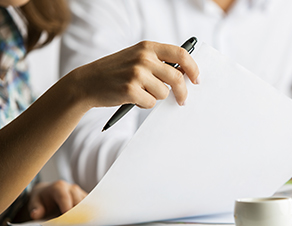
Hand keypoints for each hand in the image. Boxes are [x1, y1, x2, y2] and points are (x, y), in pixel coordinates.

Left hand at [28, 180, 86, 219]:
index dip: (67, 209)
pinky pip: (89, 205)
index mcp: (59, 187)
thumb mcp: (34, 202)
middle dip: (77, 214)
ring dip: (84, 214)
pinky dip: (87, 213)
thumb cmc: (41, 199)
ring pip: (86, 203)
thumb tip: (36, 214)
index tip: (67, 220)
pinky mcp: (85, 197)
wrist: (47, 192)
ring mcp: (80, 192)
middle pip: (78, 201)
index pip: (65, 197)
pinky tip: (84, 222)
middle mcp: (71, 188)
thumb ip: (35, 208)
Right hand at [70, 41, 198, 108]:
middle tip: (182, 101)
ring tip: (141, 93)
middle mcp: (143, 57)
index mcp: (147, 47)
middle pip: (177, 77)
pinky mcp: (130, 90)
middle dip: (182, 93)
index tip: (197, 79)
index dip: (193, 68)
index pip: (181, 53)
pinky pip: (150, 103)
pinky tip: (132, 99)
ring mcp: (136, 73)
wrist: (87, 81)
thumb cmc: (116, 71)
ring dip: (156, 97)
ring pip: (164, 93)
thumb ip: (158, 62)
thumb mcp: (136, 57)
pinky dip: (144, 105)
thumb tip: (184, 75)